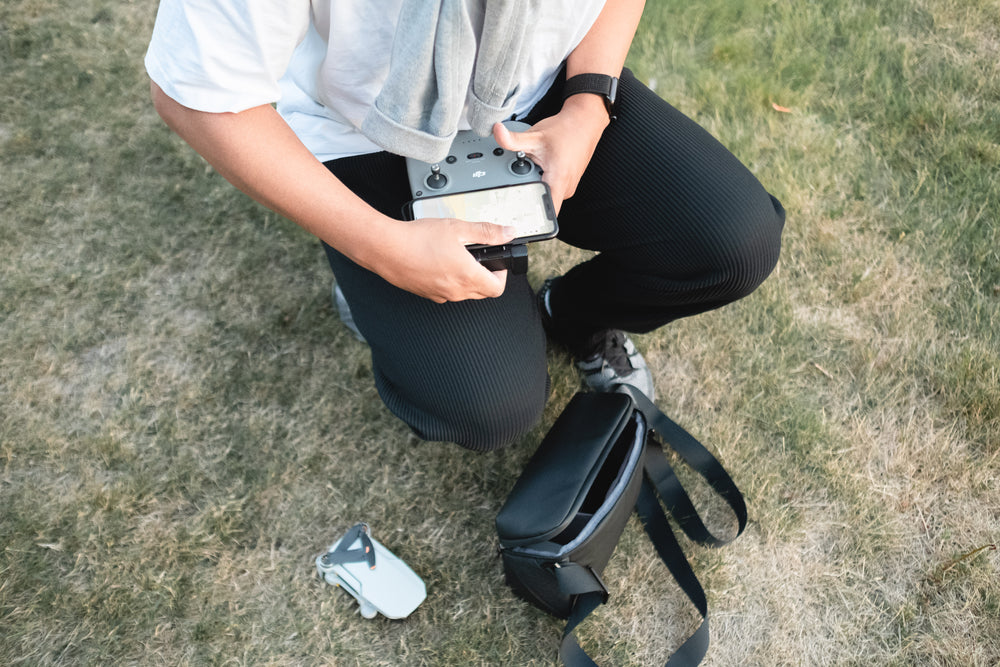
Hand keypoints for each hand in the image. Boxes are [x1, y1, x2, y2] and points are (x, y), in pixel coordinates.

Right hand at [371, 218, 516, 302]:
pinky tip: (439, 263)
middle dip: (486, 276)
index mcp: (468, 276)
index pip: (498, 288)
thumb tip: (507, 232)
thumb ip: (486, 232)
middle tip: (478, 257)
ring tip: (456, 257)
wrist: (386, 248)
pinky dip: (449, 281)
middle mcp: (455, 291)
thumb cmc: (418, 239)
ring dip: (467, 279)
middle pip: (483, 293)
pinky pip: (446, 293)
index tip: (497, 262)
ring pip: (464, 293)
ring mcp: (440, 295)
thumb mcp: (458, 228)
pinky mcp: (426, 294)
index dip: (502, 274)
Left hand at [492, 95, 609, 213]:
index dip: (532, 219)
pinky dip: (541, 180)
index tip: (517, 217)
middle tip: (518, 180)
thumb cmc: (566, 130)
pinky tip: (539, 167)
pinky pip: (550, 188)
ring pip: (545, 195)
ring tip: (531, 169)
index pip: (547, 212)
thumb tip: (497, 133)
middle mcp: (565, 187)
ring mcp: (567, 186)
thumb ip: (513, 139)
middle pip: (541, 204)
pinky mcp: (566, 183)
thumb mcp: (535, 136)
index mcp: (559, 180)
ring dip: (534, 186)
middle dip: (526, 195)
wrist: (584, 121)